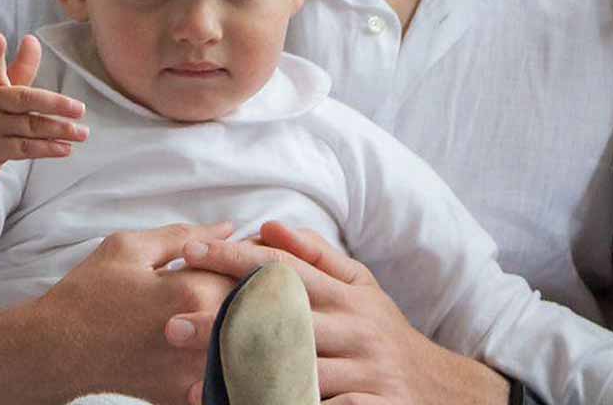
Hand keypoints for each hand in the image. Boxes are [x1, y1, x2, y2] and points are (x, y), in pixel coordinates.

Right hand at [0, 32, 87, 226]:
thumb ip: (19, 69)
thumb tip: (32, 39)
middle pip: (24, 100)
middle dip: (55, 104)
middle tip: (80, 109)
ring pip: (30, 126)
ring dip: (60, 130)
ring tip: (83, 133)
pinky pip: (25, 148)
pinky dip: (47, 148)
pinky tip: (66, 148)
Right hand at [24, 222, 239, 403]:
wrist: (50, 352)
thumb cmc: (86, 295)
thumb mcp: (128, 248)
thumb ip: (184, 236)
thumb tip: (228, 227)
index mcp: (193, 291)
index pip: (251, 270)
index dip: (259, 258)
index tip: (257, 252)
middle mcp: (200, 333)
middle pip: (257, 310)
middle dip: (261, 293)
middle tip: (252, 281)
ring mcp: (191, 370)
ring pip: (245, 346)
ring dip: (249, 327)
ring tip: (240, 311)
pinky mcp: (179, 394)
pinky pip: (221, 380)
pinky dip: (228, 363)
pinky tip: (218, 346)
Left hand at [179, 220, 503, 403]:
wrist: (440, 389)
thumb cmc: (383, 333)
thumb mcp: (361, 288)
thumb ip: (316, 256)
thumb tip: (267, 224)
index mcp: (346, 294)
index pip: (284, 267)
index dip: (236, 257)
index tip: (191, 251)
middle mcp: (355, 327)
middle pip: (281, 320)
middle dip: (223, 322)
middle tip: (172, 326)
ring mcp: (363, 370)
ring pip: (295, 371)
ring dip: (241, 379)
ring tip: (191, 388)